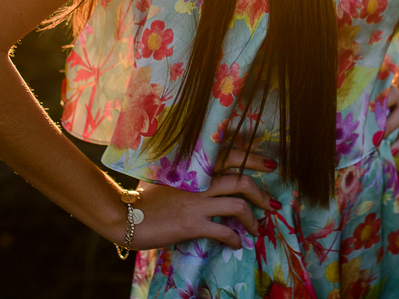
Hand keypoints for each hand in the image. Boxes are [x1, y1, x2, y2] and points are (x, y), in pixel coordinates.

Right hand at [105, 149, 278, 251]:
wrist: (126, 217)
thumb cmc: (143, 196)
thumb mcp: (165, 174)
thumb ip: (185, 171)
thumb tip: (201, 172)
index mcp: (195, 166)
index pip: (230, 155)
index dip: (253, 158)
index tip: (270, 164)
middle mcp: (200, 181)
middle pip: (241, 180)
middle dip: (262, 192)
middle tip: (272, 203)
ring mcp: (197, 202)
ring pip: (238, 205)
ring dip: (253, 218)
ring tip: (257, 228)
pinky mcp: (193, 224)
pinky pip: (223, 231)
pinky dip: (235, 238)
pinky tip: (236, 244)